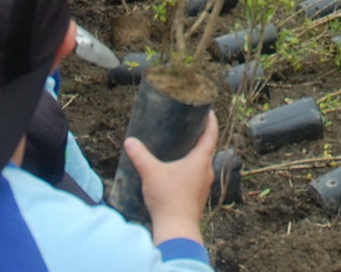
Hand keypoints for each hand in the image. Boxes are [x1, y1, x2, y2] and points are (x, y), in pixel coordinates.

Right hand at [126, 110, 217, 244]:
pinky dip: (191, 170)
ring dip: (196, 155)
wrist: (177, 229)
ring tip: (183, 149)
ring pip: (203, 165)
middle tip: (191, 127)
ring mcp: (204, 186)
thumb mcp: (151, 172)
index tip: (208, 111)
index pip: (211, 135)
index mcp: (201, 161)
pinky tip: (178, 173)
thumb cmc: (168, 198)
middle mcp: (207, 172)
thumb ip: (140, 155)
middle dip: (201, 138)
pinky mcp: (198, 197)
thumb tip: (129, 141)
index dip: (211, 121)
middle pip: (208, 149)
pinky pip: (198, 178)